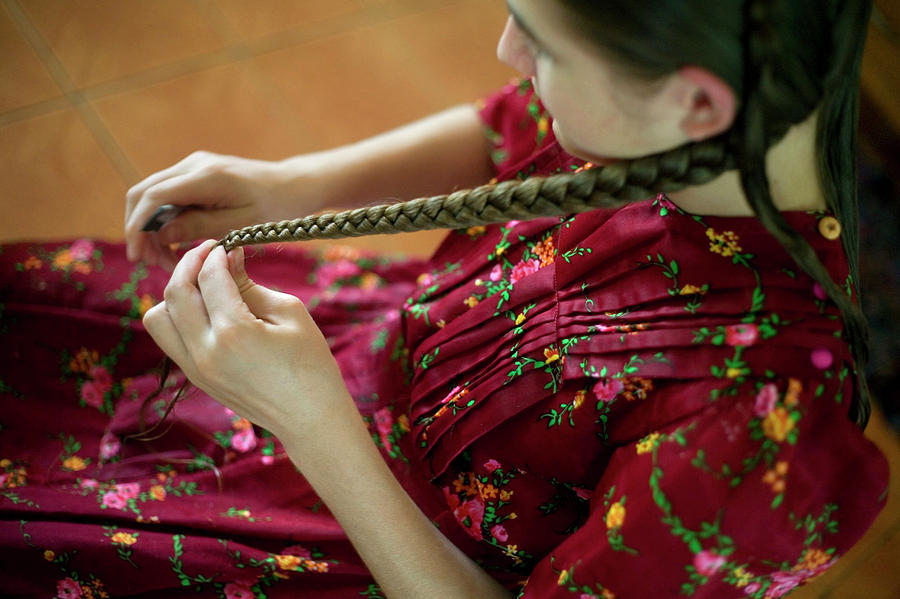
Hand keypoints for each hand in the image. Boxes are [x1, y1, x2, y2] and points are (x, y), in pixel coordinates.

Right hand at [125, 152, 327, 269]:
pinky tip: (177, 246)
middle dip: (140, 230)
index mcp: (206, 175)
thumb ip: (200, 227)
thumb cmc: (276, 206)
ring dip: (151, 228)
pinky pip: (168, 198)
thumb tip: (160, 235)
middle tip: (153, 263)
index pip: (153, 197)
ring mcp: (193, 167)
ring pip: (152, 196)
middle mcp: (193, 165)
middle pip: (143, 193)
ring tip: (167, 260)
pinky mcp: (196, 175)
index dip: (138, 227)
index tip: (138, 256)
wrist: (294, 185)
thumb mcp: (242, 224)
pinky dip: (164, 222)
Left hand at [142, 240, 351, 436]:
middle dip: (189, 264)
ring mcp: (196, 369)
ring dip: (175, 295)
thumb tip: (229, 257)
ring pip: (158, 319)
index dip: (215, 254)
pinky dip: (179, 318)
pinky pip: (169, 340)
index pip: (209, 277)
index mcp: (234, 332)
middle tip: (209, 254)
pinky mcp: (196, 379)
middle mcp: (205, 351)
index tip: (226, 245)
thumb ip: (251, 285)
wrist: (310, 419)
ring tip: (203, 286)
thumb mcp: (290, 314)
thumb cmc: (311, 364)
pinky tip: (206, 311)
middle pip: (174, 293)